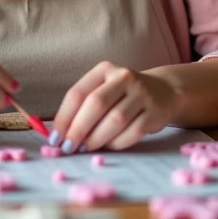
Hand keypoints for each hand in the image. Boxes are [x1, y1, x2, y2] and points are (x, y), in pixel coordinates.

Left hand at [49, 61, 178, 152]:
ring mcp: (141, 93)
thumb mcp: (103, 89)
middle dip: (78, 129)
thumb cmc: (122, 95)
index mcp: (104, 70)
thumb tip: (60, 134)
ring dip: (96, 139)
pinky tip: (108, 146)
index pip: (78, 93)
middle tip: (68, 147)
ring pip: (115, 120)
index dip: (64, 117)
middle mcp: (123, 77)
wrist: (163, 91)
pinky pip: (133, 132)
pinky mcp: (155, 112)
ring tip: (86, 148)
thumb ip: (83, 106)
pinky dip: (117, 143)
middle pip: (96, 104)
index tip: (54, 138)